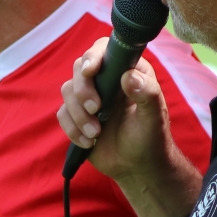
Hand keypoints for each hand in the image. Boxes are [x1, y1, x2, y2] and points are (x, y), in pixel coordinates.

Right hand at [57, 41, 173, 184]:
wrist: (137, 166)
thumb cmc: (151, 138)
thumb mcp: (154, 117)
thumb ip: (147, 94)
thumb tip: (129, 76)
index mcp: (127, 71)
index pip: (104, 50)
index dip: (93, 56)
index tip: (90, 71)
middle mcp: (106, 80)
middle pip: (79, 69)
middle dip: (83, 90)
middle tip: (95, 109)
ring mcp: (89, 97)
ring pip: (67, 91)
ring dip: (78, 114)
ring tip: (96, 133)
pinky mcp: (76, 115)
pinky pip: (62, 114)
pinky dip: (72, 129)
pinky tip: (89, 142)